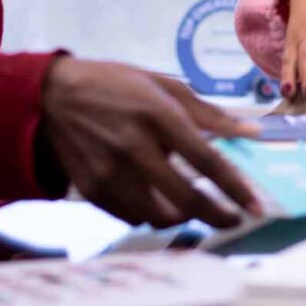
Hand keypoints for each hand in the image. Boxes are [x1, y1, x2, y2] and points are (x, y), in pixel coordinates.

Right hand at [39, 59, 263, 228]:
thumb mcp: (165, 86)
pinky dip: (152, 215)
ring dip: (185, 218)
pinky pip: (132, 217)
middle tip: (232, 220)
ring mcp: (110, 173)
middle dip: (217, 217)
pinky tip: (159, 201)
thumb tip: (252, 132)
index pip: (207, 162)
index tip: (255, 206)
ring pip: (160, 216)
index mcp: (158, 116)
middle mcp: (135, 148)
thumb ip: (210, 113)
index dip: (235, 188)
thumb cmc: (115, 86)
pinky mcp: (92, 190)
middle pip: (186, 199)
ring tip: (195, 208)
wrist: (51, 97)